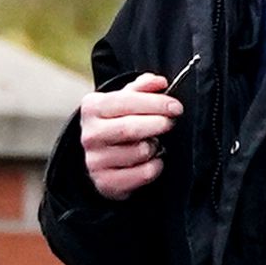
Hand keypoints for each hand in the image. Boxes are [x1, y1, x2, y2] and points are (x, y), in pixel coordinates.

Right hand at [79, 73, 183, 199]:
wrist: (102, 158)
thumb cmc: (118, 123)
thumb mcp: (125, 101)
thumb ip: (142, 88)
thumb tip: (160, 82)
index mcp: (92, 107)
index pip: (126, 101)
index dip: (155, 103)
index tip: (176, 107)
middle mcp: (89, 134)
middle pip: (130, 128)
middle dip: (158, 124)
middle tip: (171, 122)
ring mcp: (95, 161)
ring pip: (139, 152)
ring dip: (155, 146)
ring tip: (154, 142)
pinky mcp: (105, 182)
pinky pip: (143, 174)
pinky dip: (155, 166)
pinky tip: (153, 159)